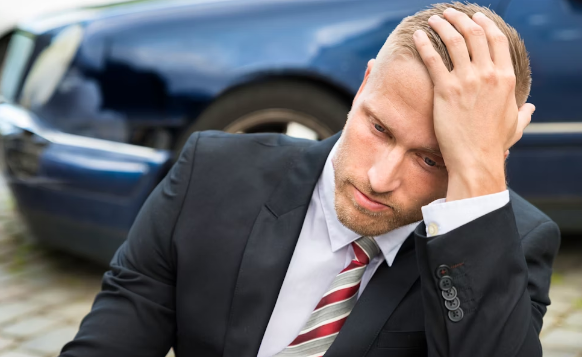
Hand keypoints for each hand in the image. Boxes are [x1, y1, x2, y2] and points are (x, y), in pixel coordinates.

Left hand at [413, 8, 534, 200]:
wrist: (475, 159)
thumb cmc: (494, 145)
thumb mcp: (515, 125)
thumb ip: (523, 112)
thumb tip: (530, 108)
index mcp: (506, 78)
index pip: (497, 40)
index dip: (486, 25)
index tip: (476, 18)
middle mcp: (487, 74)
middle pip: (475, 34)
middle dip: (462, 18)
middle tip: (451, 13)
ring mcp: (466, 81)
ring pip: (454, 41)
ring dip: (444, 25)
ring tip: (435, 19)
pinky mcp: (445, 90)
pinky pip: (433, 59)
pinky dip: (425, 44)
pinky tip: (419, 36)